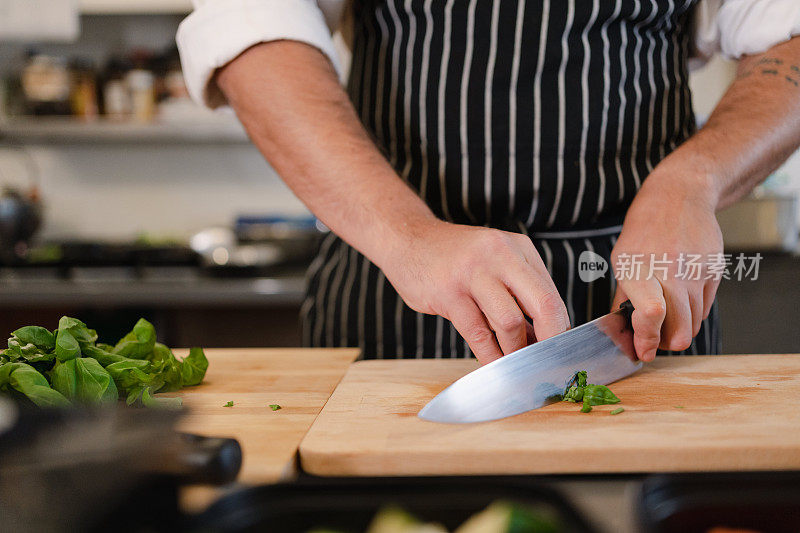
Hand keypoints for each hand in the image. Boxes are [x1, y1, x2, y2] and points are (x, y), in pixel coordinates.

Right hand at [379, 220, 570, 363]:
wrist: (407, 239)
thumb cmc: (454, 258)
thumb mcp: (494, 261)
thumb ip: (518, 292)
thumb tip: (542, 336)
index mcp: (518, 248)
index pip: (551, 293)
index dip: (559, 327)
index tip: (557, 349)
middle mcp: (500, 256)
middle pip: (543, 304)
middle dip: (550, 339)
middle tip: (546, 360)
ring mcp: (473, 273)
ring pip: (510, 322)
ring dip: (515, 350)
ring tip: (513, 361)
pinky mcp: (448, 293)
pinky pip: (478, 333)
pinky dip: (489, 355)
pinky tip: (492, 364)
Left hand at [611, 166, 721, 360]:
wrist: (680, 197)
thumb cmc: (644, 231)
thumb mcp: (622, 260)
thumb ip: (624, 297)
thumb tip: (623, 333)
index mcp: (638, 267)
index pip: (650, 312)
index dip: (648, 337)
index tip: (644, 350)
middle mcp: (669, 270)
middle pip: (679, 327)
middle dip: (666, 344)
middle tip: (655, 342)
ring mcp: (695, 271)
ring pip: (693, 323)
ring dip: (679, 330)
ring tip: (666, 322)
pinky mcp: (714, 271)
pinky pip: (705, 308)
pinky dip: (692, 314)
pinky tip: (681, 302)